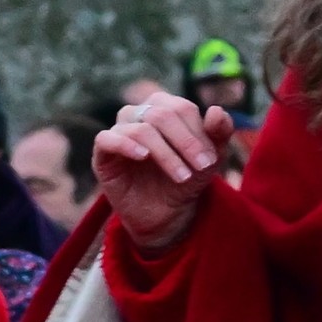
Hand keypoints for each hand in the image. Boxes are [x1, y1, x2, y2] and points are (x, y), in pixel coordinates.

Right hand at [93, 95, 234, 248]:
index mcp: (165, 107)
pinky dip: (125, 145)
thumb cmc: (187, 178)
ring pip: (140, 129)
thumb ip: (218, 133)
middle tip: (201, 167)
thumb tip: (216, 110)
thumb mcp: (209, 159)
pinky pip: (106, 139)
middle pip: (161, 115)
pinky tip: (143, 157)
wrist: (166, 213)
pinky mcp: (102, 153)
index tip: (210, 160)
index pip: (181, 108)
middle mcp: (140, 113)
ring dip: (166, 154)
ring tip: (182, 176)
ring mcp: (119, 131)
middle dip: (185, 143)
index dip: (198, 133)